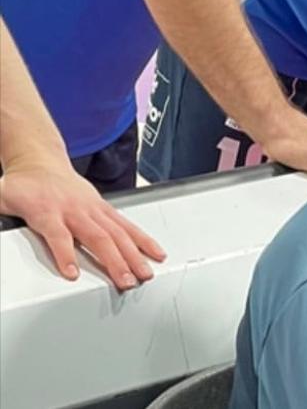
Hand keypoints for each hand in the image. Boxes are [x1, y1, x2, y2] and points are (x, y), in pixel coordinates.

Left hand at [0, 160, 165, 289]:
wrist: (41, 163)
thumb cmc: (24, 186)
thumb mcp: (2, 199)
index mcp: (48, 211)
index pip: (58, 234)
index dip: (65, 254)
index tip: (73, 273)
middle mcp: (75, 210)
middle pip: (97, 237)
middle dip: (114, 260)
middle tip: (126, 281)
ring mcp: (94, 209)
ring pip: (117, 232)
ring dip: (133, 254)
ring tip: (144, 273)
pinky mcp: (105, 208)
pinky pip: (127, 225)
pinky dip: (143, 240)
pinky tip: (154, 253)